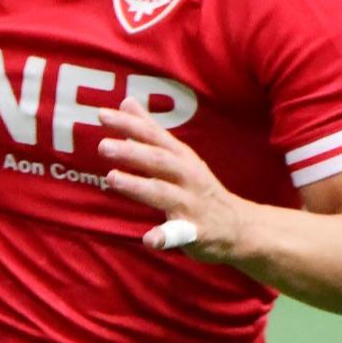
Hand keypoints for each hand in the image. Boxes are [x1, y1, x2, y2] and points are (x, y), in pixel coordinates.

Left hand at [97, 105, 250, 260]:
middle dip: (132, 152)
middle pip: (158, 160)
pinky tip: (149, 240)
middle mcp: (187, 176)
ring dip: (139, 185)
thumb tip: (127, 102)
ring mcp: (192, 204)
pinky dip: (164, 237)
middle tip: (103, 145)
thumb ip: (150, 131)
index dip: (130, 124)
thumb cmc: (199, 187)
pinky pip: (179, 235)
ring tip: (111, 178)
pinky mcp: (196, 232)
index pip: (154, 135)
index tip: (102, 114)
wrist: (239, 227)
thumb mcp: (179, 156)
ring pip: (164, 193)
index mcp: (181, 157)